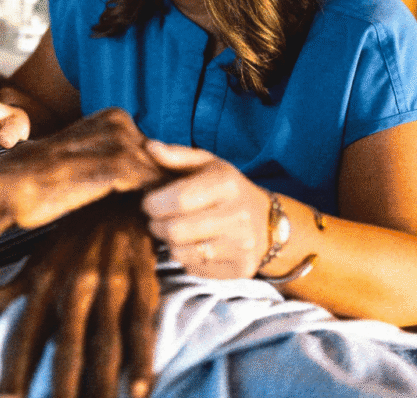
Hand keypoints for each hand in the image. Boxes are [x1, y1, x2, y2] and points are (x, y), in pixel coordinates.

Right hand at [0, 108, 165, 228]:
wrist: (5, 189)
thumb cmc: (42, 183)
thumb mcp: (85, 161)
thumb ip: (117, 164)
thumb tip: (154, 181)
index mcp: (113, 116)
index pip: (157, 150)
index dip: (163, 177)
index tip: (166, 203)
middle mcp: (118, 121)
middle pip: (163, 160)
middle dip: (167, 185)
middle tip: (170, 214)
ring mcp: (117, 140)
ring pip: (159, 173)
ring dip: (164, 197)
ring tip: (163, 222)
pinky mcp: (113, 164)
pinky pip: (150, 184)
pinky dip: (153, 203)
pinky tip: (148, 223)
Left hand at [0, 195, 159, 397]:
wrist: (116, 193)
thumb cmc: (72, 235)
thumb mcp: (36, 260)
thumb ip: (7, 290)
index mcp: (45, 284)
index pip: (27, 337)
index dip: (17, 371)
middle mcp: (75, 287)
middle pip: (67, 347)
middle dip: (62, 386)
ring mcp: (110, 286)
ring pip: (105, 342)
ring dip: (102, 382)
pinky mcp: (141, 282)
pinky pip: (141, 326)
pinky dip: (142, 359)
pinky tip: (140, 389)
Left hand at [141, 141, 268, 278]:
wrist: (268, 223)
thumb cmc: (228, 190)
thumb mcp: (207, 165)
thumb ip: (176, 155)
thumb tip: (149, 147)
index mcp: (227, 185)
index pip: (178, 199)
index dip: (153, 203)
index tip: (149, 202)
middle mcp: (238, 217)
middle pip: (175, 230)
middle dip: (156, 225)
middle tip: (159, 219)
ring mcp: (241, 246)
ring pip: (179, 252)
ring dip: (169, 242)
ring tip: (176, 230)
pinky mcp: (240, 269)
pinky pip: (193, 268)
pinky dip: (185, 257)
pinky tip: (192, 245)